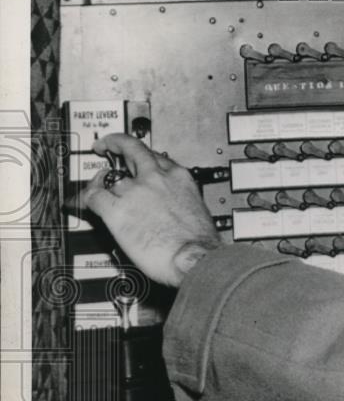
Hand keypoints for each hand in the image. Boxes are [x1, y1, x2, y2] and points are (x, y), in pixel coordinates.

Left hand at [77, 134, 221, 286]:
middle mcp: (156, 179)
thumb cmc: (202, 243)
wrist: (197, 257)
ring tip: (95, 186)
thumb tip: (173, 210)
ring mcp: (135, 192)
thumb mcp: (197, 211)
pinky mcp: (116, 211)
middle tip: (106, 145)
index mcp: (179, 178)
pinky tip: (84, 202)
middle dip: (116, 143)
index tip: (137, 158)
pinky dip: (85, 198)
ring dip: (100, 181)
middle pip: (131, 149)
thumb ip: (180, 203)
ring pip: (109, 176)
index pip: (156, 157)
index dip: (143, 156)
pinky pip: (93, 197)